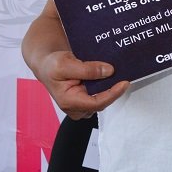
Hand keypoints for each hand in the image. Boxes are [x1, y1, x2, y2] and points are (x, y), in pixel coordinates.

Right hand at [22, 0, 128, 118]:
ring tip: (120, 74)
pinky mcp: (86, 98)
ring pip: (103, 98)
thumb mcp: (65, 63)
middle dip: (114, 90)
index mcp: (69, 102)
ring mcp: (82, 104)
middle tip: (124, 74)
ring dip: (111, 87)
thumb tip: (109, 71)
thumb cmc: (52, 65)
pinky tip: (113, 75)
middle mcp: (76, 107)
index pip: (97, 103)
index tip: (124, 82)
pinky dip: (108, 85)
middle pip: (102, 102)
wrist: (47, 64)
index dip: (113, 93)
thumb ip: (87, 69)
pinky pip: (101, 93)